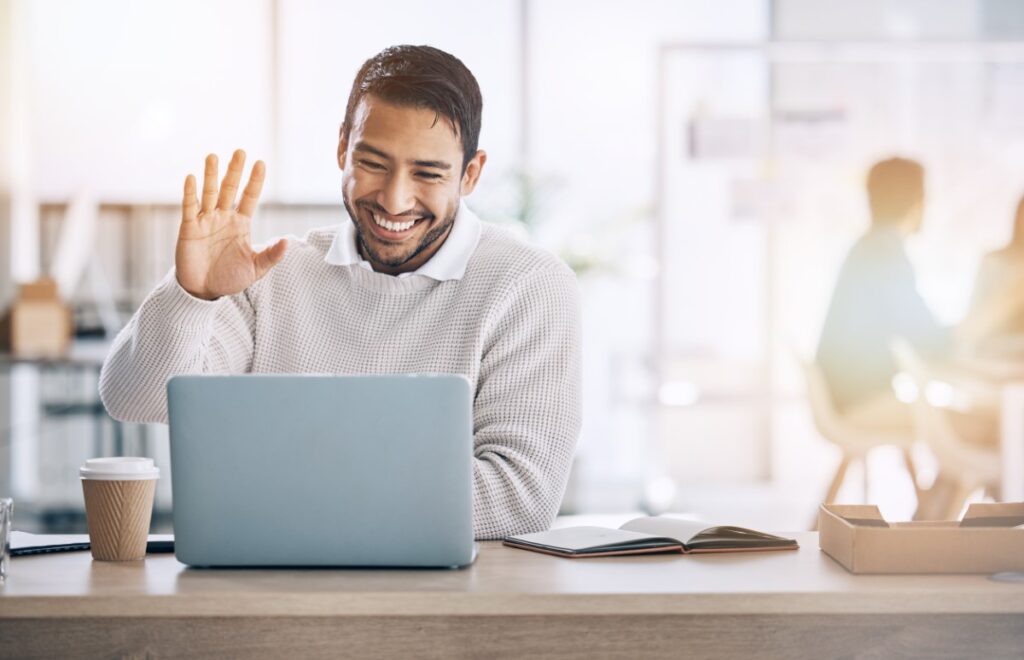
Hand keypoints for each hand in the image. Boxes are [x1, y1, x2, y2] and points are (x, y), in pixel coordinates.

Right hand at [176, 149, 286, 299]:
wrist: (204, 291)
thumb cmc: (230, 278)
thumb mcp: (256, 269)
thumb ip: (271, 255)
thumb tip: (286, 241)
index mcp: (241, 224)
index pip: (249, 197)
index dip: (255, 181)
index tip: (261, 163)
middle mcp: (223, 217)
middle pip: (230, 189)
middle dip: (234, 171)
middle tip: (240, 152)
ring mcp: (206, 220)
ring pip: (209, 193)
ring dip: (211, 175)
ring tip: (213, 157)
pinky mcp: (189, 228)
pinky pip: (190, 207)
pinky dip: (190, 193)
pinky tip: (192, 178)